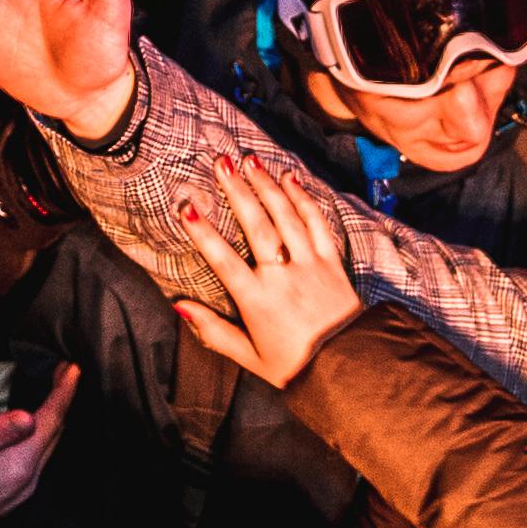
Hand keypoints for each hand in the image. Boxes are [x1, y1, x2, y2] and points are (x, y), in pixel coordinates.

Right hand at [0, 363, 74, 522]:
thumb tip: (28, 416)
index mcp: (18, 466)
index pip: (50, 421)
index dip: (64, 392)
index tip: (73, 368)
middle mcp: (29, 480)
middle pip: (55, 432)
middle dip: (63, 400)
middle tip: (64, 371)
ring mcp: (24, 489)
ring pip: (49, 445)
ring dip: (54, 417)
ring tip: (55, 391)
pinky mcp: (15, 493)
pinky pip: (39, 457)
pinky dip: (43, 434)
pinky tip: (36, 424)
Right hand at [169, 158, 365, 388]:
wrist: (347, 366)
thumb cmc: (294, 365)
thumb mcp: (249, 356)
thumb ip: (214, 331)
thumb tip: (180, 306)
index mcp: (257, 300)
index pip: (223, 260)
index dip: (203, 233)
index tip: (187, 207)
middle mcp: (282, 276)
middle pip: (257, 226)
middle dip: (237, 191)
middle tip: (221, 163)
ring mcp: (309, 265)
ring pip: (286, 217)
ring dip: (267, 186)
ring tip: (250, 161)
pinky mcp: (332, 262)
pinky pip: (317, 223)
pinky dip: (304, 198)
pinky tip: (291, 179)